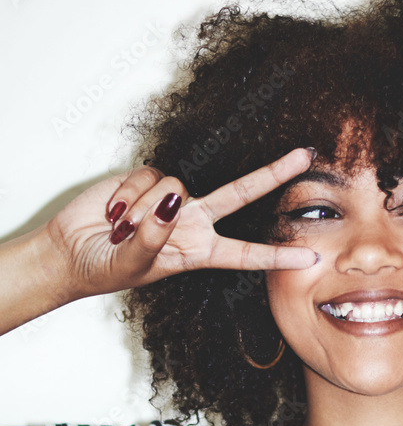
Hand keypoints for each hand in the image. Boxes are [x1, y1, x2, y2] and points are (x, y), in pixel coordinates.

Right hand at [39, 147, 317, 300]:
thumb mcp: (134, 265)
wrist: (70, 253)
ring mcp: (172, 200)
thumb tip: (173, 201)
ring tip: (121, 231)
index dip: (277, 256)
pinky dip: (129, 196)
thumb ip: (155, 236)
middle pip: (241, 194)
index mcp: (199, 252)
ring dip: (146, 210)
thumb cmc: (105, 269)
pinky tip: (113, 214)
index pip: (246, 254)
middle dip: (272, 174)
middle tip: (305, 156)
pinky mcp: (146, 180)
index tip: (310, 257)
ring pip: (178, 187)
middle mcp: (193, 222)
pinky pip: (150, 178)